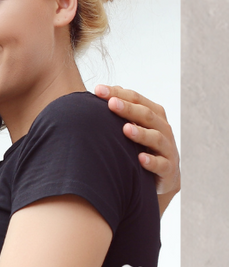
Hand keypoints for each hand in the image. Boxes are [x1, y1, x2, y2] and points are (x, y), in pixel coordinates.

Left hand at [92, 83, 179, 211]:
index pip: (137, 99)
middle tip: (111, 104)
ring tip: (126, 129)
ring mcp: (167, 149)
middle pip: (147, 116)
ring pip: (156, 138)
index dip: (119, 94)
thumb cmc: (141, 146)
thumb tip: (99, 90)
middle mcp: (163, 129)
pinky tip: (140, 159)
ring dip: (141, 133)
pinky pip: (161, 164)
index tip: (98, 90)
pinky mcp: (168, 169)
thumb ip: (120, 110)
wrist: (163, 177)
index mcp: (153, 116)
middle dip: (129, 109)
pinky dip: (152, 161)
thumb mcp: (133, 127)